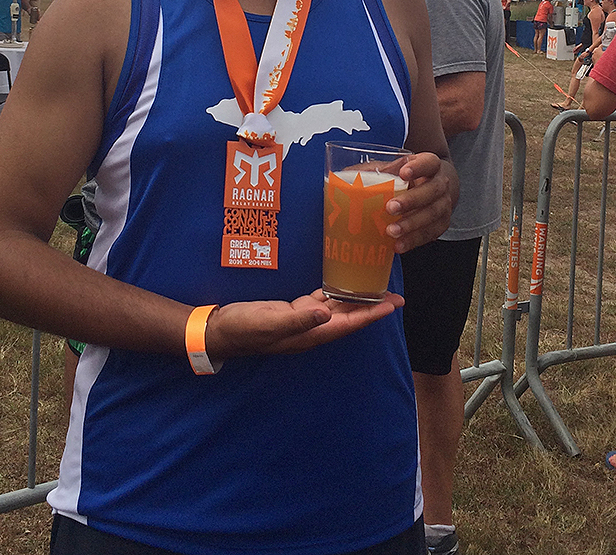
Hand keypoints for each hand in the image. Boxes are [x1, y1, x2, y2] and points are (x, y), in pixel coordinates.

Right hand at [206, 289, 402, 357]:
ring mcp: (303, 319)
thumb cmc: (244, 328)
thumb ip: (299, 319)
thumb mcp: (270, 322)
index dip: (371, 315)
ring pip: (338, 308)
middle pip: (349, 317)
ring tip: (375, 287)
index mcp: (310, 334)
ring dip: (357, 299)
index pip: (348, 324)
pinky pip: (322, 300)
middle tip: (395, 295)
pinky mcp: (293, 309)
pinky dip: (335, 292)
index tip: (392, 305)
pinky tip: (343, 282)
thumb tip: (328, 314)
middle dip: (372, 307)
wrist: (220, 330)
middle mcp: (312, 328)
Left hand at [383, 151, 455, 252]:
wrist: (435, 188)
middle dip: (411, 200)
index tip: (403, 173)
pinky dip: (414, 240)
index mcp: (430, 165)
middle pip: (432, 191)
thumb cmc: (410, 176)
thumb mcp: (397, 167)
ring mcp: (444, 204)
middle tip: (390, 208)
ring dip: (411, 224)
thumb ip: (377, 170)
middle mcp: (441, 184)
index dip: (418, 167)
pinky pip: (431, 233)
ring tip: (392, 231)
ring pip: (433, 214)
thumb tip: (347, 176)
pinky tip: (399, 245)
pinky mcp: (442, 223)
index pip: (429, 163)